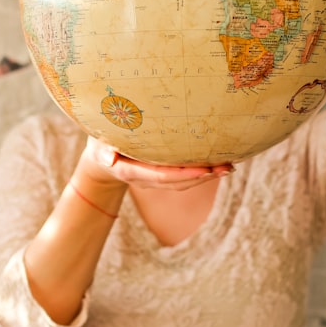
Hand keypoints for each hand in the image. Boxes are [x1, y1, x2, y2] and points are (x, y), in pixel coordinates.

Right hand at [76, 136, 233, 191]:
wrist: (100, 162)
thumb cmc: (99, 144)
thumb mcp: (96, 145)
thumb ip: (102, 150)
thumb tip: (107, 158)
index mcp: (131, 171)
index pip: (161, 175)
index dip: (184, 174)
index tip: (204, 169)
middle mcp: (146, 178)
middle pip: (178, 182)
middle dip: (203, 176)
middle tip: (226, 167)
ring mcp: (155, 179)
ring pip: (184, 182)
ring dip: (207, 176)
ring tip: (229, 167)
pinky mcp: (162, 174)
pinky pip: (183, 176)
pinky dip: (201, 171)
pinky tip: (218, 162)